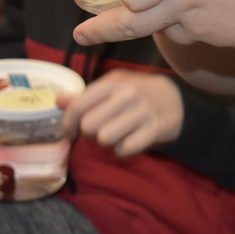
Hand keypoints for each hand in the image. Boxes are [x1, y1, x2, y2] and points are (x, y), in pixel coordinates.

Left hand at [59, 69, 183, 157]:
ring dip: (106, 142)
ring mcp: (142, 111)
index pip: (79, 105)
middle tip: (97, 132)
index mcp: (114, 82)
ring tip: (113, 136)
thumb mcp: (114, 86)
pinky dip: (122, 151)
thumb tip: (58, 100)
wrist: (177, 99)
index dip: (68, 123)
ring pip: (105, 138)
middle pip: (89, 126)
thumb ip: (86, 94)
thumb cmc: (138, 93)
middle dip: (89, 134)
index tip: (69, 132)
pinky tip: (127, 143)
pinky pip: (125, 149)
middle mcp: (128, 94)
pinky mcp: (155, 129)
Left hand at [73, 0, 234, 49]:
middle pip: (132, 25)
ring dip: (157, 17)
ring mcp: (210, 25)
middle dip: (107, 27)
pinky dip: (190, 21)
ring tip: (157, 0)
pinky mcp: (231, 38)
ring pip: (166, 28)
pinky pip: (197, 33)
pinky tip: (206, 0)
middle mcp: (190, 1)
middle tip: (86, 29)